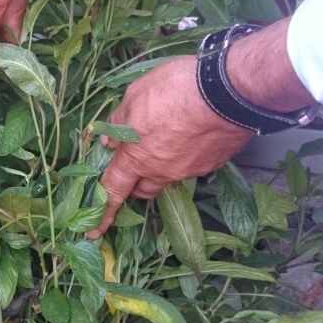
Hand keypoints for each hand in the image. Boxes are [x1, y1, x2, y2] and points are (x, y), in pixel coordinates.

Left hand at [86, 56, 254, 238]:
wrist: (228, 92)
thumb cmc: (175, 89)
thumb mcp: (135, 95)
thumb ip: (119, 121)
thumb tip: (109, 139)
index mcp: (137, 158)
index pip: (113, 191)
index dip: (101, 213)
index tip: (94, 233)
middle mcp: (162, 171)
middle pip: (142, 189)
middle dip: (134, 182)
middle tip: (134, 164)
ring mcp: (190, 170)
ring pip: (168, 177)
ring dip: (161, 167)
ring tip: (167, 139)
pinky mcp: (213, 163)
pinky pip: (192, 166)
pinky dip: (186, 155)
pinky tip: (192, 133)